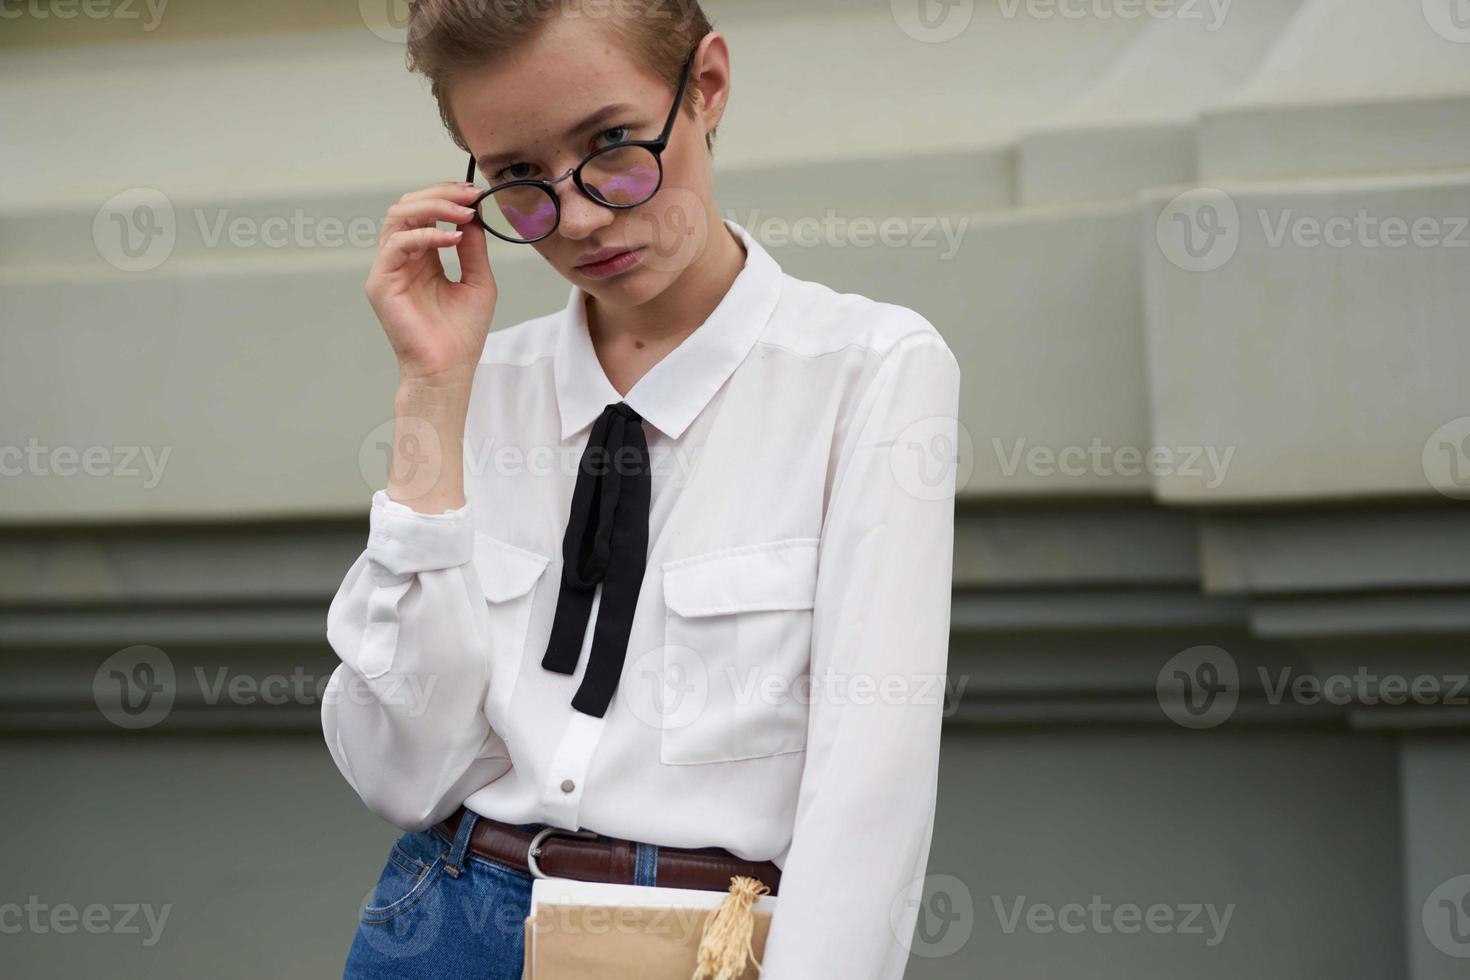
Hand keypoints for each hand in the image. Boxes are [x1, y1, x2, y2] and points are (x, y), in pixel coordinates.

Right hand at [366, 181, 496, 386]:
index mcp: (423, 257)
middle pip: (408, 206)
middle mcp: (402, 259)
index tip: (476, 194)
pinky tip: (453, 239)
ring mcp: (388, 269)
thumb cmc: (462, 334)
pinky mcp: (381, 283)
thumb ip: (473, 247)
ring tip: (463, 214)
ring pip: (398, 217)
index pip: (425, 212)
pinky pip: (397, 244)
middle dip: (440, 194)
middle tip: (470, 195)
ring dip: (433, 208)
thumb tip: (473, 214)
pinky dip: (425, 235)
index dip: (447, 197)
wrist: (449, 369)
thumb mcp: (477, 280)